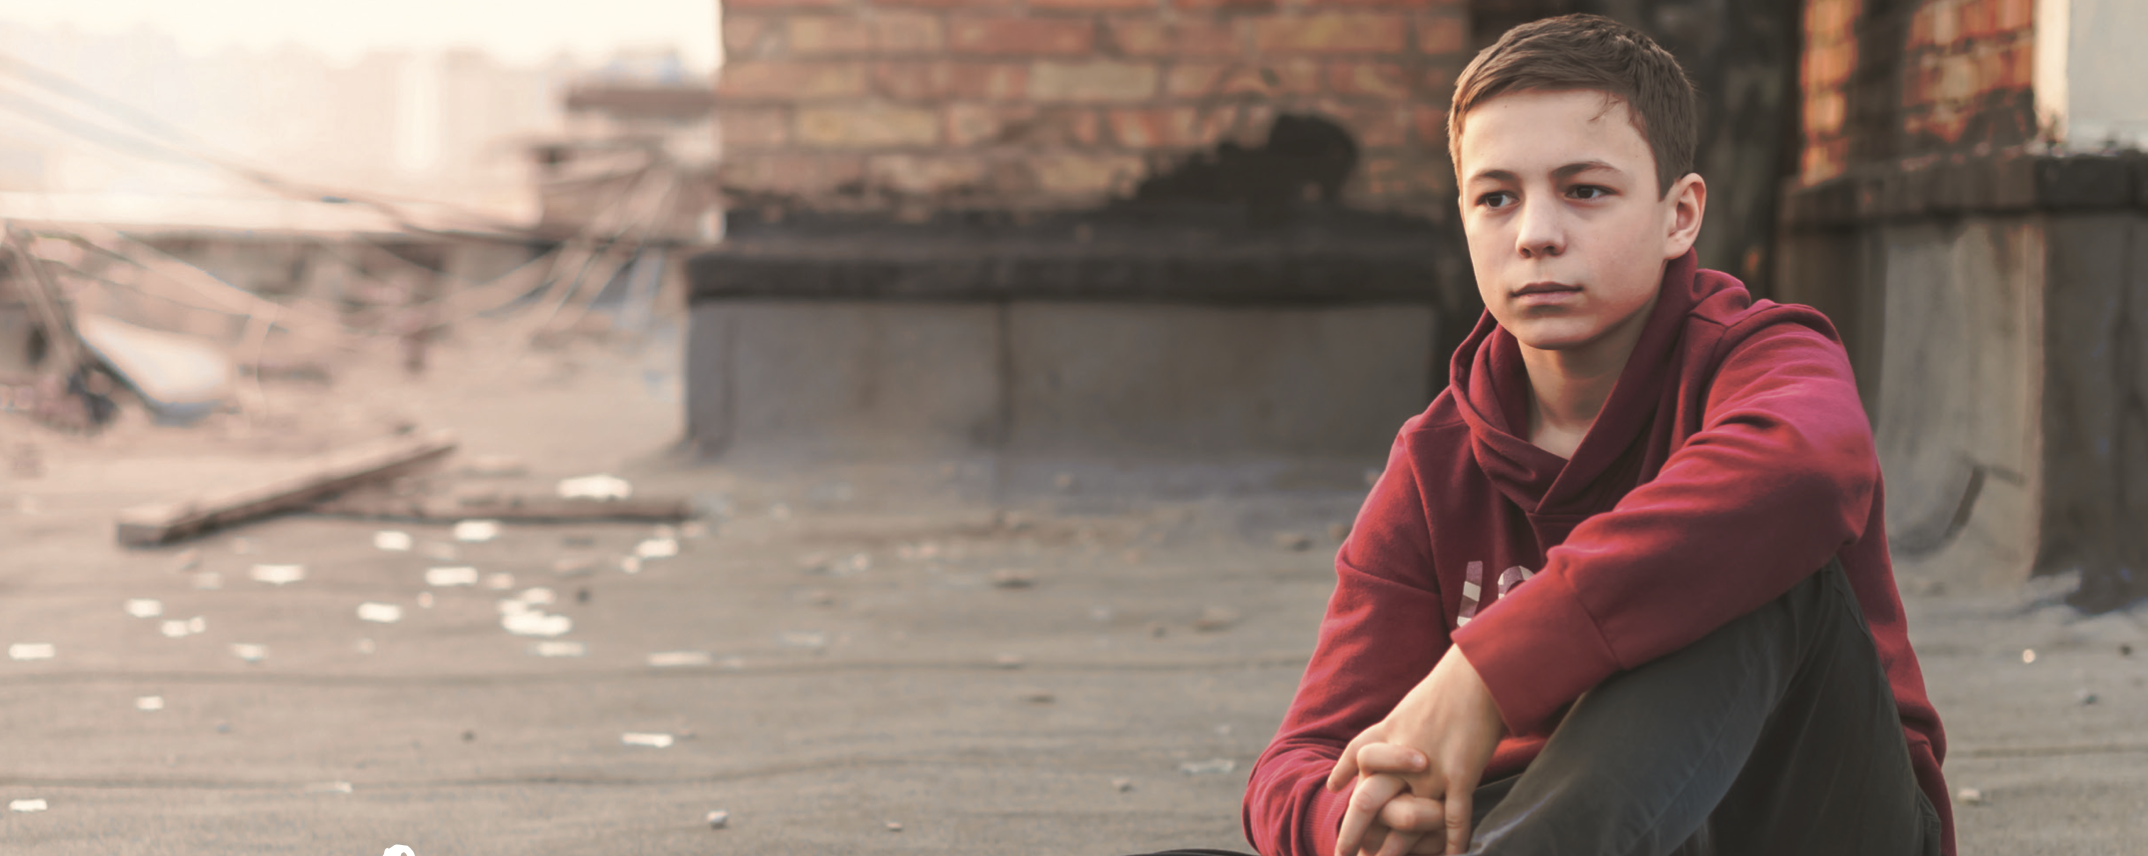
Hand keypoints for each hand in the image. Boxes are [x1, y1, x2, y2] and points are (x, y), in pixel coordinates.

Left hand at [1326, 646, 1505, 854]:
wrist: (1480, 672)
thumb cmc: (1451, 685)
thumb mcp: (1411, 706)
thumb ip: (1393, 729)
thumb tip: (1377, 748)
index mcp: (1388, 732)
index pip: (1356, 758)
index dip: (1343, 777)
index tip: (1333, 792)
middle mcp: (1401, 755)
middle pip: (1367, 802)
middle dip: (1353, 832)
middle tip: (1343, 854)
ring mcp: (1429, 769)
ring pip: (1406, 819)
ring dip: (1396, 850)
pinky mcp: (1460, 775)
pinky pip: (1454, 817)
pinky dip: (1452, 841)